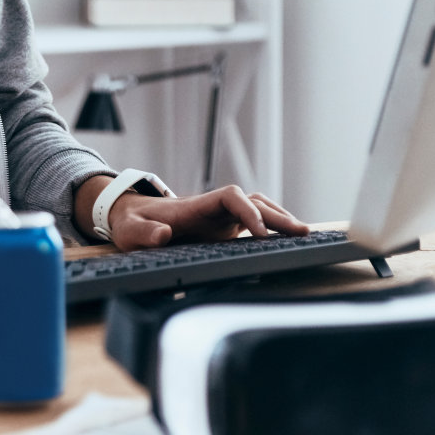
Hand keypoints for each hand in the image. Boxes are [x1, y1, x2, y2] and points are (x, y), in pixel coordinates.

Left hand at [74, 178, 310, 251]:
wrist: (131, 217)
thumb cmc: (132, 223)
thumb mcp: (131, 230)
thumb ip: (144, 233)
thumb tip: (162, 234)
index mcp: (195, 206)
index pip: (230, 196)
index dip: (248, 211)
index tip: (260, 232)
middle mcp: (212, 207)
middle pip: (252, 201)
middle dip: (276, 214)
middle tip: (300, 232)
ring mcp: (220, 216)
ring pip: (257, 208)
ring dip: (279, 218)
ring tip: (303, 234)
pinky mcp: (223, 227)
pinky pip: (253, 220)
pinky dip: (272, 226)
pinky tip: (287, 238)